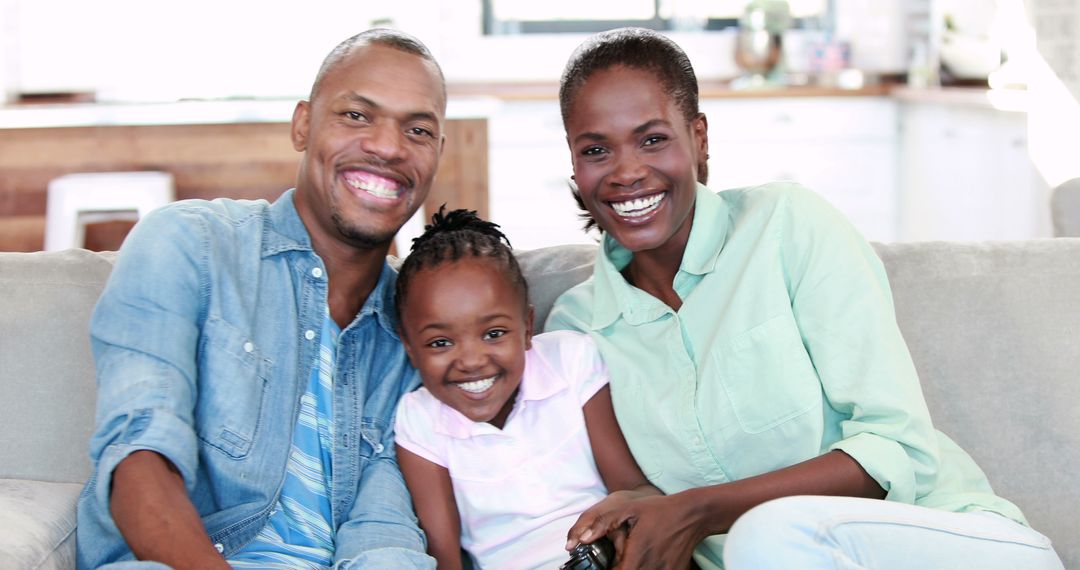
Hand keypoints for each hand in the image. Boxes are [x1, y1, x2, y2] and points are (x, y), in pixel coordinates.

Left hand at [568, 489, 700, 568]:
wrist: (692, 514)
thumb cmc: (659, 510)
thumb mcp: (628, 509)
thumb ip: (603, 524)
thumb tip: (582, 539)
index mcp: (637, 556)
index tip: (604, 564)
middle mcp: (652, 568)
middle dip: (619, 569)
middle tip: (617, 560)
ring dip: (632, 569)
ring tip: (632, 557)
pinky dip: (647, 569)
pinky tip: (646, 559)